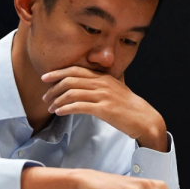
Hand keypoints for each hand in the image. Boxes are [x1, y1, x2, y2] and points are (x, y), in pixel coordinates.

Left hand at [42, 66, 166, 150]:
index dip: (58, 72)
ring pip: (73, 93)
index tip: (45, 78)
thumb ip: (100, 84)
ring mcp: (103, 96)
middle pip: (71, 80)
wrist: (144, 118)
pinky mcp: (104, 109)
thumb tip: (85, 84)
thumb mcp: (115, 89)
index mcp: (103, 77)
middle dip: (54, 88)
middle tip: (45, 97)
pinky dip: (66, 109)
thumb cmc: (128, 106)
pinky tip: (59, 113)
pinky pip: (79, 107)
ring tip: (50, 108)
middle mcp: (102, 83)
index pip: (76, 70)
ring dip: (58, 101)